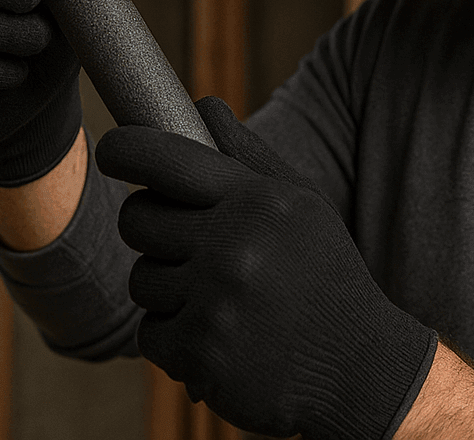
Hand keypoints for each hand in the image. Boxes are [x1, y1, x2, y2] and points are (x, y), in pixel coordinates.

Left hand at [96, 96, 435, 439]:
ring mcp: (215, 301)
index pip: (165, 159)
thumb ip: (247, 156)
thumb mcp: (301, 206)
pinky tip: (220, 337)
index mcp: (259, 200)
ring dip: (169, 290)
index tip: (112, 152)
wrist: (361, 369)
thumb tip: (203, 104)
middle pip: (139, 218)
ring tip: (220, 300)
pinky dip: (176, 339)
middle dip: (153, 230)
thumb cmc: (326, 278)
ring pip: (141, 278)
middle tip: (190, 245)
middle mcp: (234, 245)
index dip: (125, 150)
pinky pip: (149, 333)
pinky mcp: (199, 353)